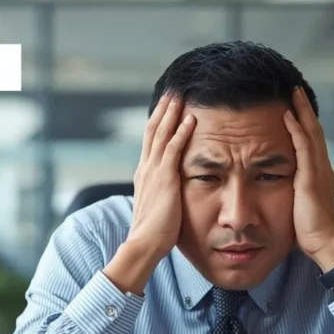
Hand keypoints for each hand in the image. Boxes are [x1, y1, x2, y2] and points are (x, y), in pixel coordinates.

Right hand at [126, 94, 195, 261]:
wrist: (144, 243)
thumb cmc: (154, 232)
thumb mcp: (158, 206)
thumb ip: (163, 194)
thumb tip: (171, 192)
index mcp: (143, 174)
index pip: (150, 141)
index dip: (157, 122)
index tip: (166, 107)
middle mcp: (145, 168)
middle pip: (153, 130)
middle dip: (163, 110)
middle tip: (172, 91)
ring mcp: (153, 171)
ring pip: (162, 134)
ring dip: (172, 113)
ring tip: (180, 96)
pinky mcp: (164, 178)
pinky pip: (173, 148)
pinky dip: (181, 131)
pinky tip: (190, 119)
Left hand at [283, 87, 333, 271]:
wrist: (325, 244)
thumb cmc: (311, 232)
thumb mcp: (301, 206)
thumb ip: (297, 193)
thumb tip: (285, 191)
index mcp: (320, 175)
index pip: (312, 142)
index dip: (305, 123)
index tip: (295, 107)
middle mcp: (323, 168)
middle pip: (314, 131)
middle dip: (304, 109)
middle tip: (295, 90)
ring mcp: (318, 172)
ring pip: (311, 133)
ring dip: (301, 111)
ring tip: (293, 93)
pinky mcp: (310, 178)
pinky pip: (303, 147)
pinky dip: (296, 129)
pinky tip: (287, 115)